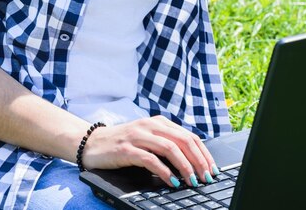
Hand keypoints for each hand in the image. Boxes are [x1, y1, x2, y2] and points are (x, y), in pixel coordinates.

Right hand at [81, 115, 218, 187]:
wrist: (93, 143)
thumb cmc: (123, 143)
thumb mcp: (147, 139)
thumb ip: (166, 144)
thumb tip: (192, 162)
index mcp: (158, 122)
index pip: (188, 135)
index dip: (203, 153)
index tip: (212, 169)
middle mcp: (150, 125)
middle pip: (183, 140)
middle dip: (198, 160)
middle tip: (206, 177)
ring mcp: (138, 135)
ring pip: (170, 148)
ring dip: (185, 166)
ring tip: (192, 181)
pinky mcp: (127, 148)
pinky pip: (150, 159)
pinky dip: (164, 172)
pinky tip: (171, 182)